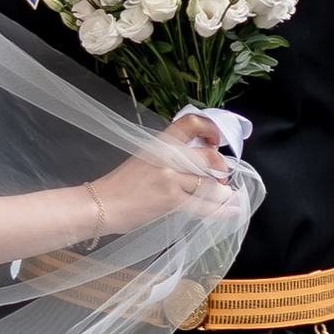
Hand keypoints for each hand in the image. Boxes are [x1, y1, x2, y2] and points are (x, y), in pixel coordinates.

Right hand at [85, 116, 242, 235]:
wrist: (102, 204)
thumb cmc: (121, 185)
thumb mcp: (145, 159)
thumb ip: (170, 157)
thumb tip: (199, 163)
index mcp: (160, 142)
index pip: (191, 123)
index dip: (210, 129)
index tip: (216, 140)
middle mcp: (167, 156)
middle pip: (209, 157)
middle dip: (222, 169)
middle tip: (223, 177)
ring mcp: (171, 177)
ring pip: (211, 184)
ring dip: (223, 193)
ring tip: (227, 198)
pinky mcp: (172, 199)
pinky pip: (204, 205)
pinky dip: (221, 210)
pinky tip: (231, 210)